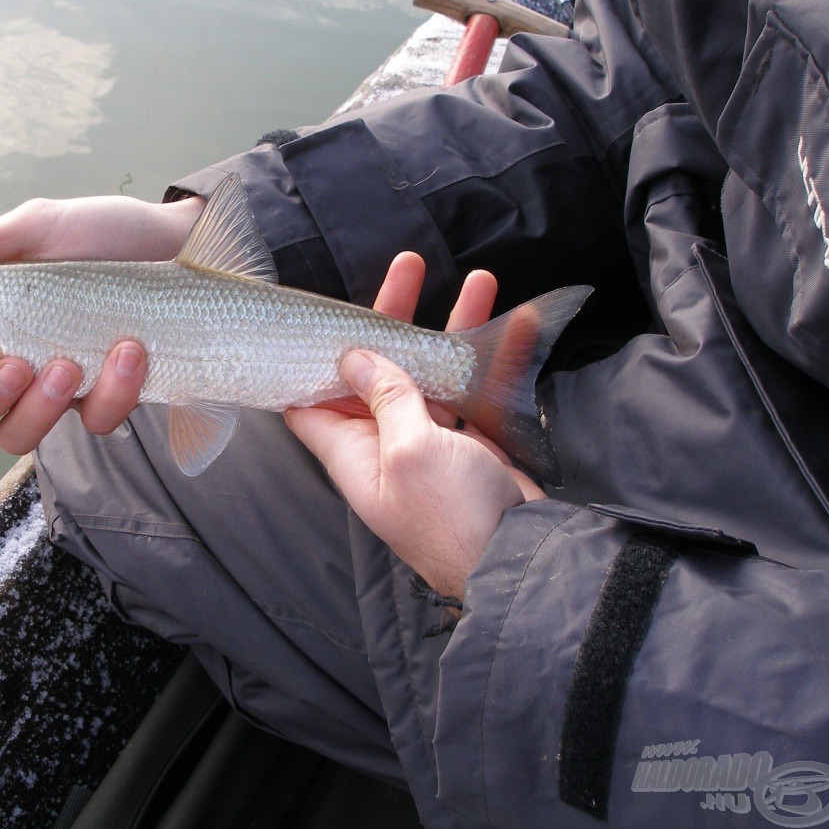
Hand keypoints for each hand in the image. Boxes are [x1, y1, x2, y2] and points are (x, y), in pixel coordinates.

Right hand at [0, 194, 204, 453]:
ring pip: (17, 436)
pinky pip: (94, 420)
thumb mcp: (36, 227)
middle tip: (13, 365)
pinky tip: (129, 350)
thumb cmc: (100, 232)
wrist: (176, 242)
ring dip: (38, 408)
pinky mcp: (107, 398)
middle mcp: (11, 362)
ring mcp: (58, 387)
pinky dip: (111, 390)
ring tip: (68, 363)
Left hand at [285, 259, 544, 601]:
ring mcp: (428, 446)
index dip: (310, 358)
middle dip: (392, 318)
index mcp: (351, 450)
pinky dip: (491, 359)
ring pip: (430, 375)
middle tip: (410, 268)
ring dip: (450, 328)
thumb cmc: (452, 517)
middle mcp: (383, 444)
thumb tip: (355, 357)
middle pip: (377, 371)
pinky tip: (518, 323)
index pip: (309, 399)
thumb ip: (385, 398)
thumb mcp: (409, 449)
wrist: (520, 561)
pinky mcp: (469, 448)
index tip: (317, 316)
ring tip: (478, 280)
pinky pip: (471, 393)